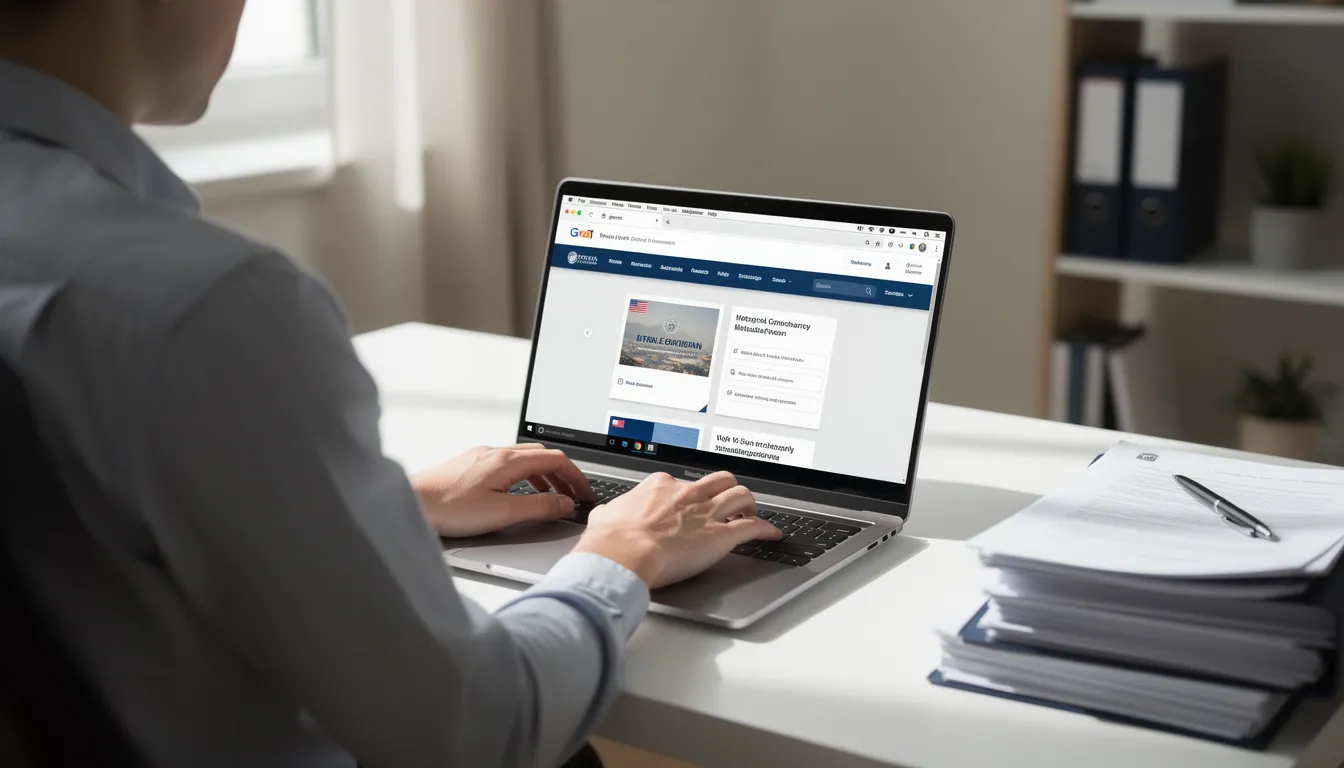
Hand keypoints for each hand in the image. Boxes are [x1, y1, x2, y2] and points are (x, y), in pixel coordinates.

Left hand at [410, 444, 593, 537]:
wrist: (411, 502)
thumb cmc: (448, 508)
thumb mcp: (503, 513)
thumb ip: (539, 507)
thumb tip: (565, 503)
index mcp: (507, 461)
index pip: (556, 459)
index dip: (576, 476)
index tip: (585, 492)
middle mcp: (495, 452)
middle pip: (542, 455)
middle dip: (562, 474)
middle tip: (572, 494)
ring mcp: (480, 456)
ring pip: (523, 459)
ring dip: (543, 475)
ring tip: (550, 495)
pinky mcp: (469, 464)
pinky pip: (506, 464)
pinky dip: (523, 476)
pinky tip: (517, 492)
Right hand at [572, 471, 780, 588]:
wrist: (623, 553)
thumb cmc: (613, 539)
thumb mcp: (606, 515)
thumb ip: (612, 512)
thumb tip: (606, 514)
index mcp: (661, 486)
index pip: (684, 482)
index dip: (692, 493)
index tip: (693, 502)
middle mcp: (688, 494)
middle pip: (720, 481)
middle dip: (727, 490)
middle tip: (728, 503)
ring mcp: (707, 512)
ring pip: (741, 496)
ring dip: (748, 505)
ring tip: (751, 513)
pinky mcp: (721, 535)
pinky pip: (753, 526)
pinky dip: (766, 529)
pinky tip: (772, 534)